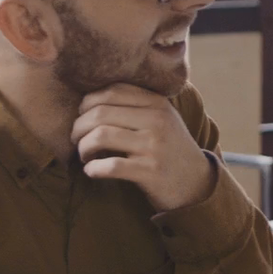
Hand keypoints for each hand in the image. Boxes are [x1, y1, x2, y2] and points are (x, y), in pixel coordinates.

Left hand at [73, 84, 212, 210]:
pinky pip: (110, 166)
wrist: (195, 182)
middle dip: (78, 128)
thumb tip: (89, 97)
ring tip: (84, 155)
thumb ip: (136, 103)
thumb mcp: (161, 118)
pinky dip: (93, 169)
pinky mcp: (150, 171)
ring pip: (100, 136)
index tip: (82, 117)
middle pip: (99, 113)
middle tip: (77, 139)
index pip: (111, 91)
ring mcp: (154, 146)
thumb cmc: (169, 148)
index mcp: (157, 102)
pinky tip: (91, 171)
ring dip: (83, 148)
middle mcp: (157, 120)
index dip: (87, 103)